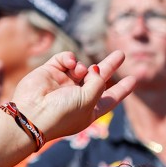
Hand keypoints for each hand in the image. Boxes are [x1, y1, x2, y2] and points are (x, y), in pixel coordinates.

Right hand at [12, 51, 134, 141]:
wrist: (32, 112)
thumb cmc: (63, 112)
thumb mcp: (89, 100)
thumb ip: (98, 83)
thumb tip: (95, 68)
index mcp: (90, 110)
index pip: (110, 98)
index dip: (122, 88)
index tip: (133, 79)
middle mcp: (78, 96)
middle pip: (98, 78)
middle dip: (109, 66)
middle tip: (121, 54)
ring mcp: (64, 84)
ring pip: (82, 67)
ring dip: (84, 67)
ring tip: (79, 72)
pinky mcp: (50, 72)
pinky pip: (66, 59)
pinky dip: (70, 59)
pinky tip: (70, 64)